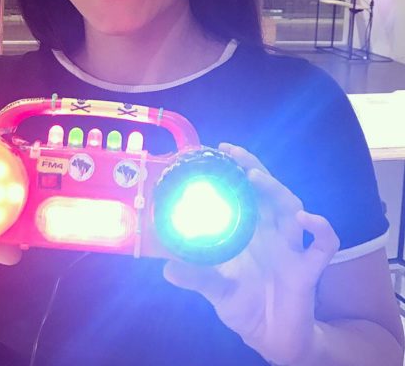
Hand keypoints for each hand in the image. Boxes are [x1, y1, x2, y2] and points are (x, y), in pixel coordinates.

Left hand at [163, 143, 339, 364]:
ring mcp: (291, 248)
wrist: (270, 337)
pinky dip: (320, 229)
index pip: (244, 192)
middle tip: (235, 154)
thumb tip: (166, 267)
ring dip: (277, 191)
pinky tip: (306, 219)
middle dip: (254, 169)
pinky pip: (323, 245)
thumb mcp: (215, 289)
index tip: (219, 152)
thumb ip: (196, 276)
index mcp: (248, 231)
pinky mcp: (307, 269)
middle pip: (268, 192)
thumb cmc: (243, 304)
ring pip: (292, 208)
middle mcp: (270, 232)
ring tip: (256, 179)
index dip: (235, 171)